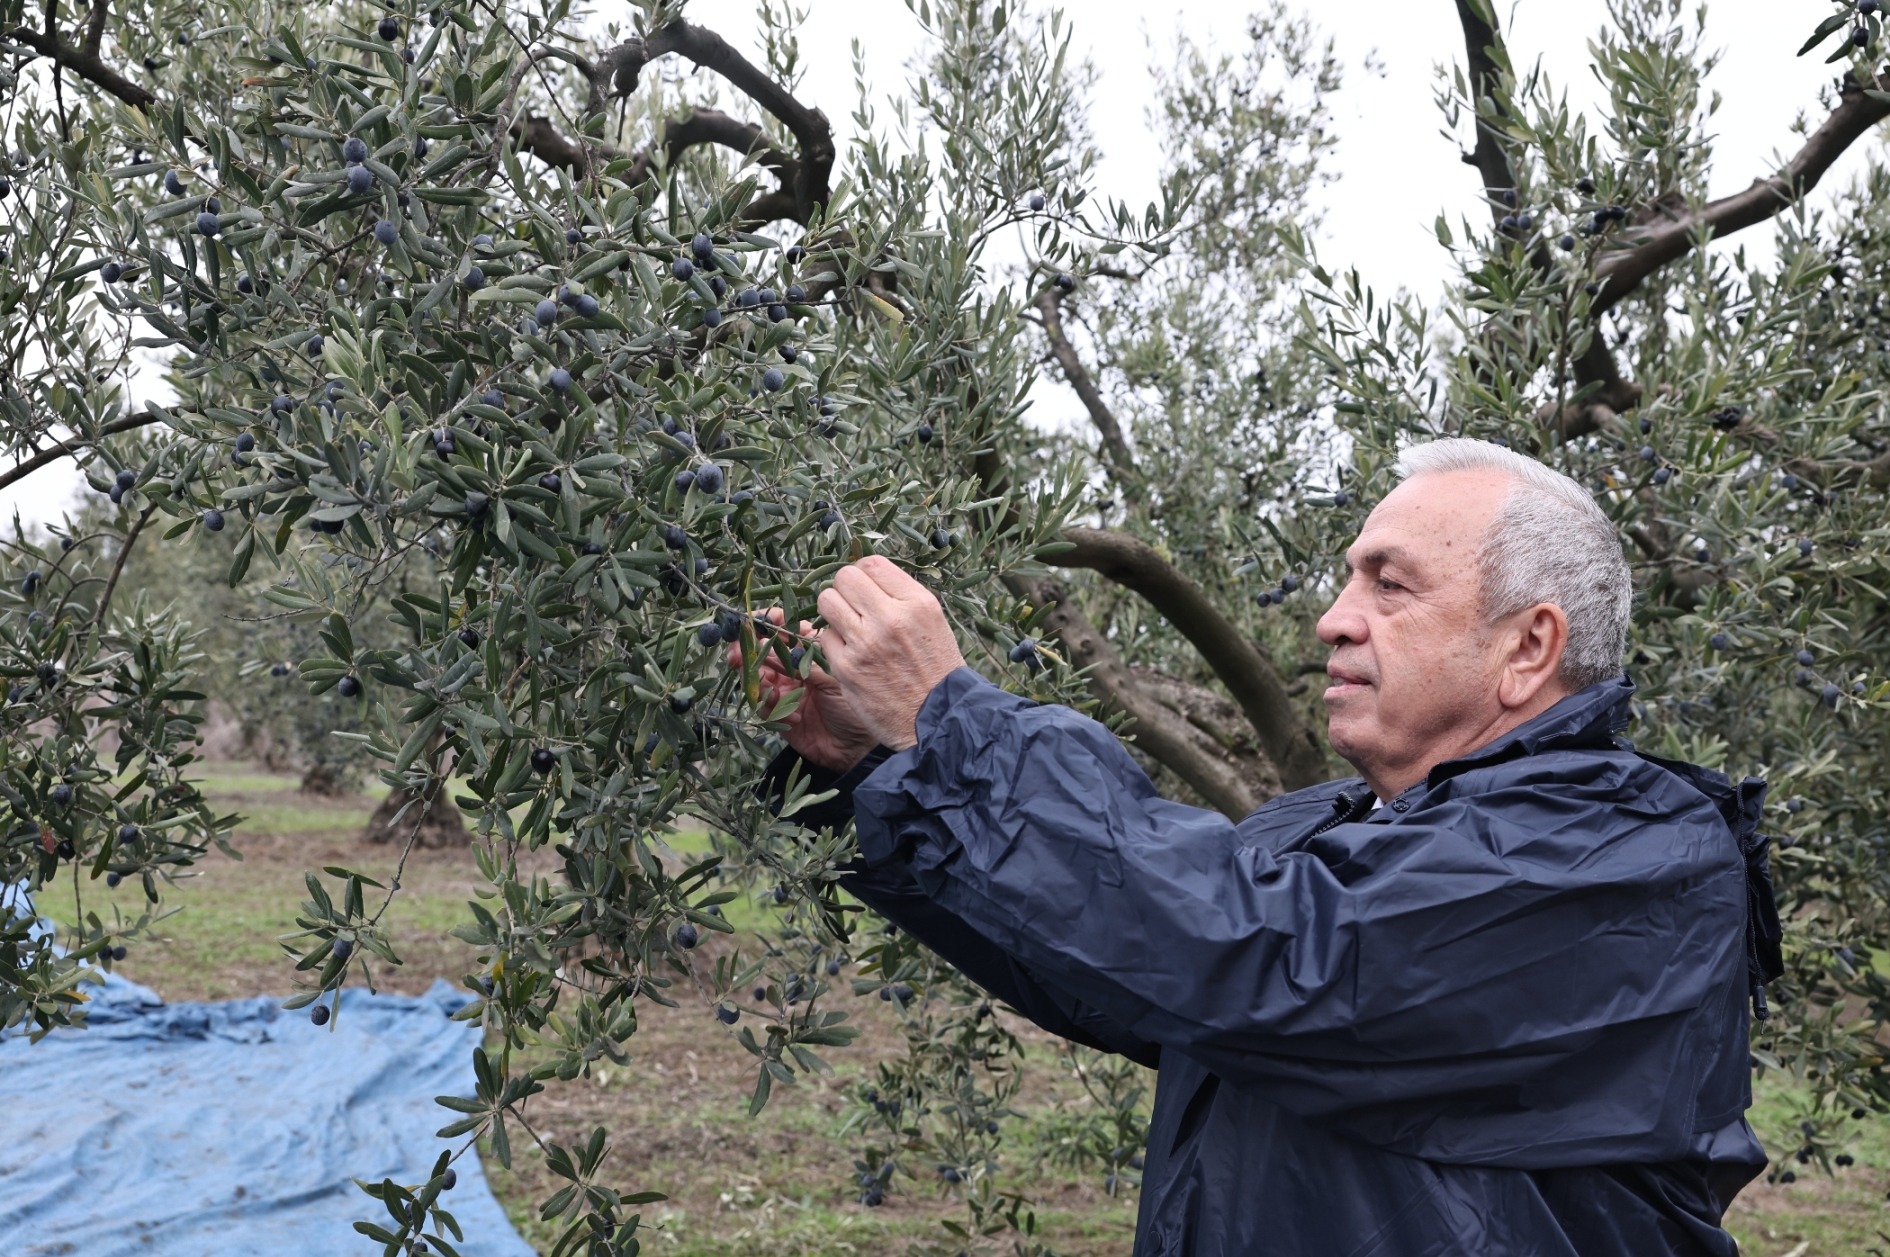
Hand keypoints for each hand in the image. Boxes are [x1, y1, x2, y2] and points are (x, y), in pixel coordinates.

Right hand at [725, 608, 878, 772]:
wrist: (856, 748)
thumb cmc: (853, 706)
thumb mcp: (831, 678)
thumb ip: (800, 663)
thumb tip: (765, 646)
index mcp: (809, 652)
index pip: (783, 631)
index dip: (767, 623)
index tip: (753, 621)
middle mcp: (793, 669)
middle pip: (761, 653)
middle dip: (747, 651)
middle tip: (738, 653)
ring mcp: (784, 691)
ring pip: (756, 679)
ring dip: (756, 681)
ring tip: (767, 685)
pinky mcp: (778, 715)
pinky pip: (763, 706)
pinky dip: (773, 707)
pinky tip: (795, 714)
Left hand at [814, 554, 966, 750]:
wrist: (937, 719)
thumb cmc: (936, 669)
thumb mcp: (932, 622)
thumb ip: (901, 596)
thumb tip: (865, 574)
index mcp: (916, 603)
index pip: (871, 564)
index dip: (863, 573)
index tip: (865, 587)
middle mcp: (891, 618)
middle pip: (845, 577)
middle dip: (845, 589)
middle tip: (853, 606)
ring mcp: (866, 643)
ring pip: (827, 601)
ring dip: (834, 611)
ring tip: (849, 626)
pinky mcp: (846, 668)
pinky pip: (824, 638)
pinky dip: (834, 644)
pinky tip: (851, 654)